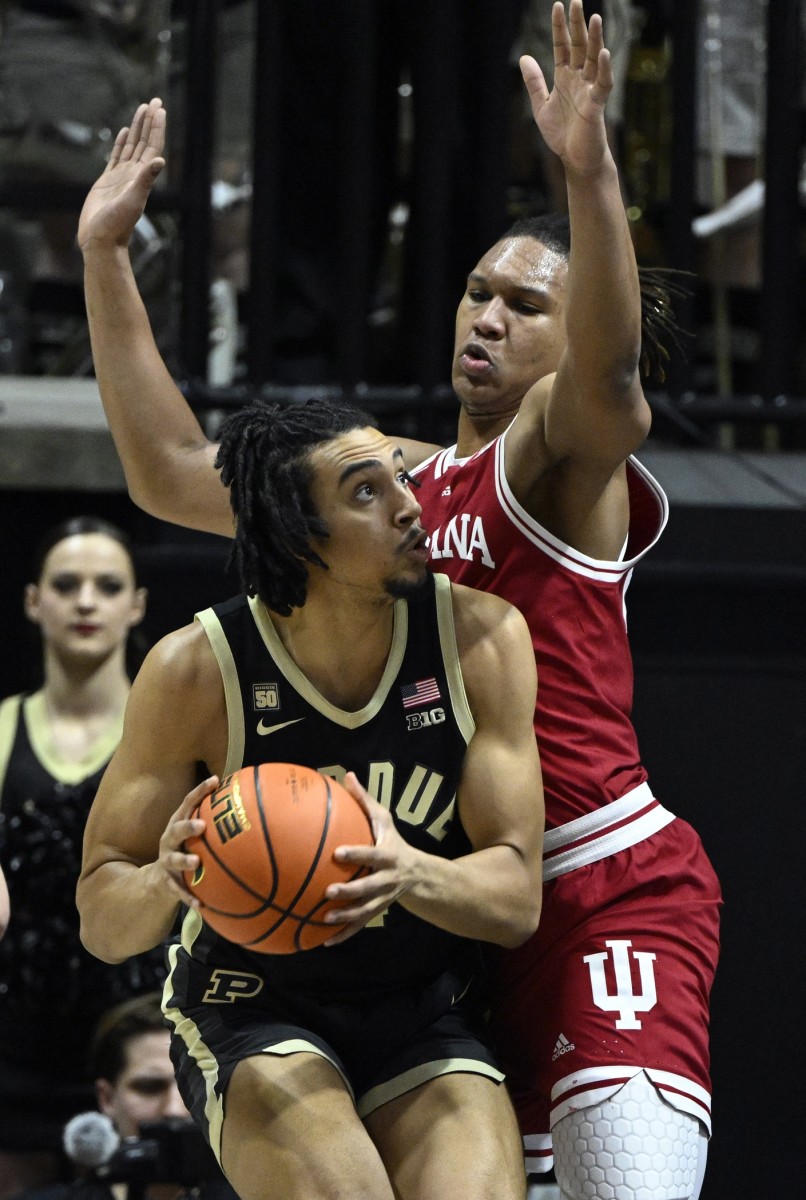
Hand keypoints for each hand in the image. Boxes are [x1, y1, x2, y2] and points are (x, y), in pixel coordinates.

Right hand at [77, 98, 165, 252]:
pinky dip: (122, 142)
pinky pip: (117, 155)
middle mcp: (134, 174)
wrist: (100, 239)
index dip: (156, 127)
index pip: (152, 146)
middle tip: (154, 101)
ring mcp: (122, 176)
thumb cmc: (117, 224)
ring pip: (132, 145)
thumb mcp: (133, 200)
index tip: (160, 109)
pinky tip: (126, 132)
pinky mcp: (108, 180)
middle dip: (150, 121)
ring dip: (138, 127)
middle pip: (145, 141)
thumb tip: (160, 160)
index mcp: (142, 177)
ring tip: (142, 109)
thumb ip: (145, 180)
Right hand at [155, 775, 216, 908]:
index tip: (215, 780)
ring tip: (196, 862)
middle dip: (188, 827)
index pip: (188, 803)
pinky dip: (188, 897)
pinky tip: (200, 905)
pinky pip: (178, 891)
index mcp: (178, 823)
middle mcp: (169, 840)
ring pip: (173, 860)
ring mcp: (167, 861)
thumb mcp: (196, 831)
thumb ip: (215, 821)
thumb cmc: (187, 847)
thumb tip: (251, 804)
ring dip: (184, 861)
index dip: (200, 791)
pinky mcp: (168, 882)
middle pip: (176, 830)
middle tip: (202, 826)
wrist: (159, 878)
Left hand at [321, 772, 417, 945]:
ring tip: (324, 918)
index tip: (337, 852)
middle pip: (369, 888)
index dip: (357, 854)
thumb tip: (346, 775)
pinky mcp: (376, 912)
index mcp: (387, 856)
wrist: (418, 875)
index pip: (371, 855)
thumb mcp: (384, 820)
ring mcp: (382, 899)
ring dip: (346, 917)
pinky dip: (343, 934)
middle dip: (350, 892)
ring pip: (364, 911)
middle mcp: (386, 880)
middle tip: (328, 891)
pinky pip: (359, 925)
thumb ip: (364, 800)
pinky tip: (324, 941)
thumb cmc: (393, 842)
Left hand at [520, 0, 612, 174]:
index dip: (560, 27)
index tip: (558, 6)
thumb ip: (534, 82)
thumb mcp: (540, 106)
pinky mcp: (596, 105)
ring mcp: (589, 90)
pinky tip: (602, 53)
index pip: (563, 46)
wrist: (575, 159)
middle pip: (579, 46)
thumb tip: (524, 57)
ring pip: (593, 60)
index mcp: (565, 78)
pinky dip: (603, 69)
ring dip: (594, 39)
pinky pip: (602, 84)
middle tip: (576, 1)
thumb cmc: (562, 134)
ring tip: (594, 18)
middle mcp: (578, 79)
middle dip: (577, 25)